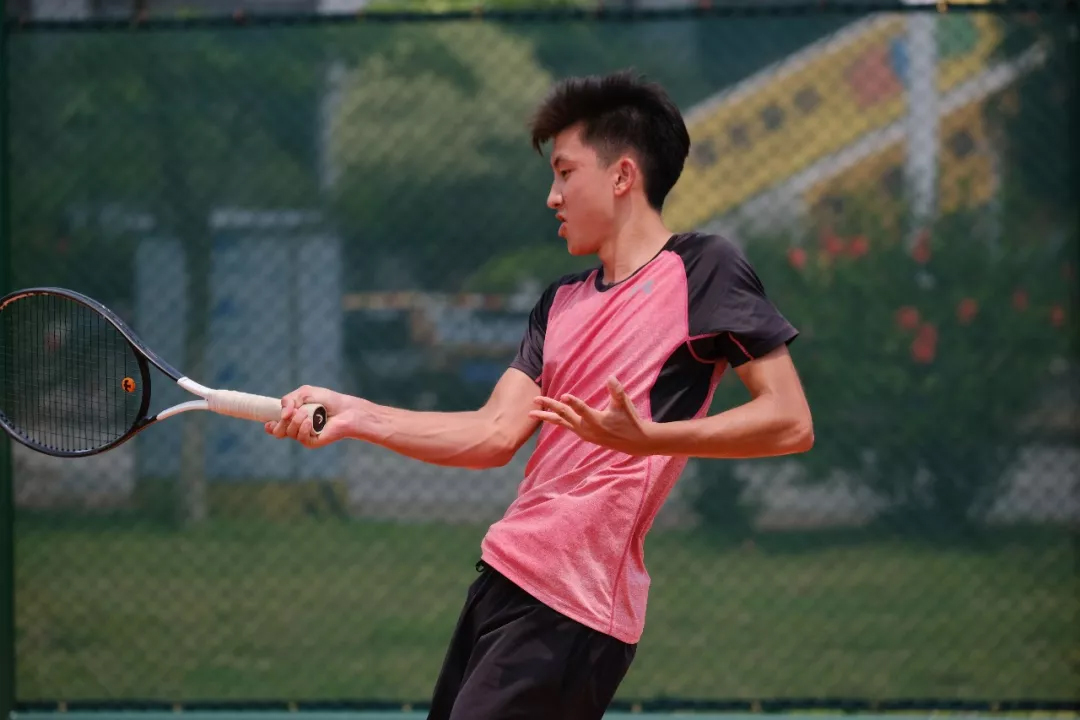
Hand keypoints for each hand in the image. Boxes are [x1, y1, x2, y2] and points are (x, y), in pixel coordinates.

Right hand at [264, 385, 360, 447]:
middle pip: (278, 431)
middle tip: (292, 413)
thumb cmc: (327, 400)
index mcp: (292, 417)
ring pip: (289, 432)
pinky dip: (303, 428)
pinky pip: (300, 438)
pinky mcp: (312, 442)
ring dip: (296, 420)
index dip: (269, 426)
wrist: (345, 409)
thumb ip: (289, 400)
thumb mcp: (304, 393)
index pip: (275, 426)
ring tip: (308, 413)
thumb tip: (282, 415)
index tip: (270, 422)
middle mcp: (296, 428)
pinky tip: (310, 422)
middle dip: (282, 421)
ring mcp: (304, 436)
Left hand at [529, 376, 654, 455]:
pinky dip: (555, 420)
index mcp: (598, 421)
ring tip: (531, 412)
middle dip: (549, 407)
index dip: (573, 403)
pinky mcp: (583, 434)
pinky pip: (565, 426)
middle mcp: (587, 429)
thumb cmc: (629, 420)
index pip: (583, 410)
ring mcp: (584, 433)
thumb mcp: (625, 405)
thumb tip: (611, 377)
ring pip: (561, 423)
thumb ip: (617, 391)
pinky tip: (547, 416)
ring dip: (547, 416)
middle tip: (535, 399)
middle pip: (565, 416)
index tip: (563, 395)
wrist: (633, 442)